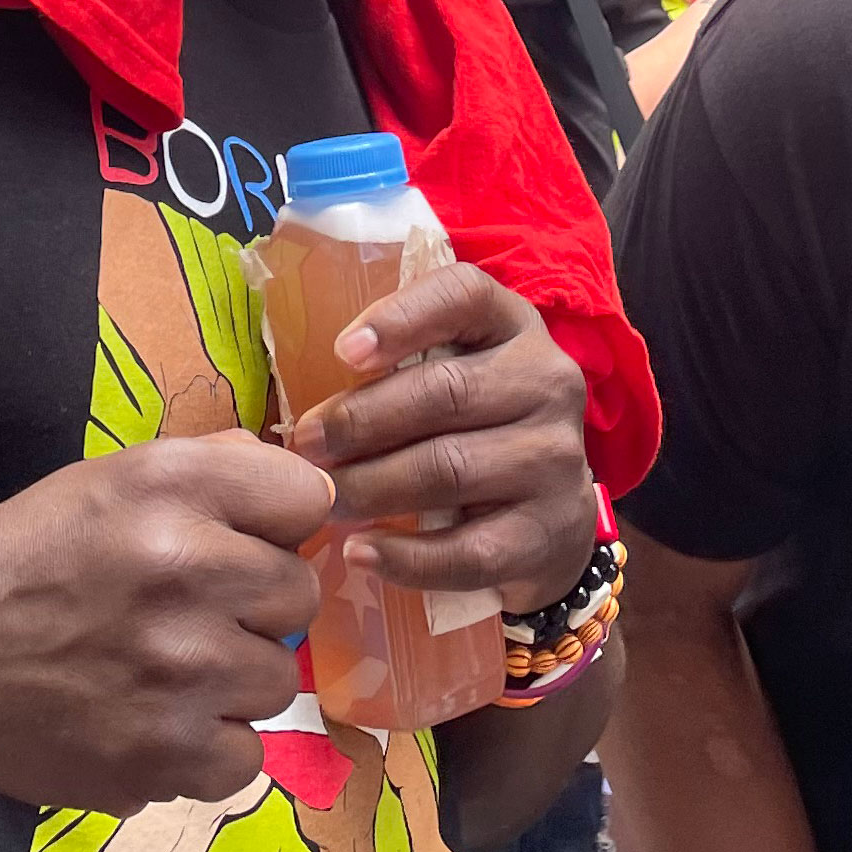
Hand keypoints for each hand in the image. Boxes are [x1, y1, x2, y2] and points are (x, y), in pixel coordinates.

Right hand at [0, 433, 330, 814]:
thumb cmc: (34, 555)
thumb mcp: (118, 478)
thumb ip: (219, 471)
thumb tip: (314, 494)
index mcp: (176, 489)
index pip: (308, 501)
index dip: (276, 527)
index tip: (237, 544)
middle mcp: (187, 572)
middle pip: (300, 597)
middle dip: (252, 608)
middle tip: (185, 616)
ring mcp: (180, 672)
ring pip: (277, 682)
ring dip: (230, 683)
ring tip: (161, 673)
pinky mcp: (163, 754)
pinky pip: (244, 757)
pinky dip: (205, 750)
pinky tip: (152, 723)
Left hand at [286, 262, 594, 609]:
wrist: (551, 522)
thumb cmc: (474, 432)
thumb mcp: (454, 378)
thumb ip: (398, 369)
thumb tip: (297, 403)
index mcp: (514, 328)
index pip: (465, 295)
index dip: (402, 317)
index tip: (342, 352)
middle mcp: (546, 383)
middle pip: (445, 391)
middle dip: (361, 419)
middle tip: (305, 445)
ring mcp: (554, 459)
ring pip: (449, 469)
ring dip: (371, 487)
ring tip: (322, 500)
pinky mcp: (548, 533)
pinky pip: (468, 550)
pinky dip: (405, 556)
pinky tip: (360, 553)